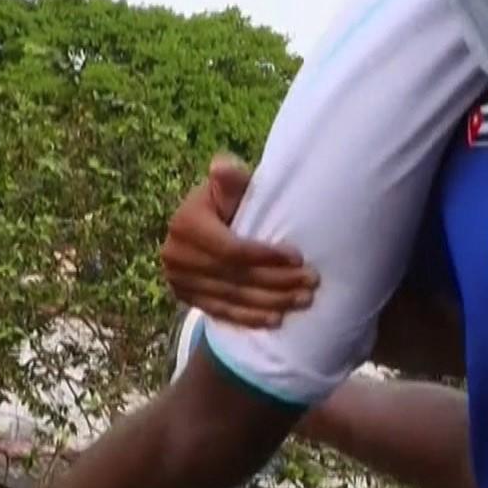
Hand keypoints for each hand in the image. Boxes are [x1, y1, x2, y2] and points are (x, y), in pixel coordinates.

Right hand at [160, 154, 318, 327]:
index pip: (231, 249)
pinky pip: (221, 312)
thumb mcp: (228, 186)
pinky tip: (276, 320)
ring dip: (271, 302)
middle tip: (311, 283)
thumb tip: (222, 166)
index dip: (266, 256)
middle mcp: (176, 255)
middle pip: (235, 276)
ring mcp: (178, 280)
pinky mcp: (185, 298)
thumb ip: (230, 178)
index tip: (299, 257)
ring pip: (232, 297)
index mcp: (186, 224)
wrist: (203, 225)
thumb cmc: (225, 201)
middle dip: (278, 282)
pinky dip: (250, 317)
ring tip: (303, 301)